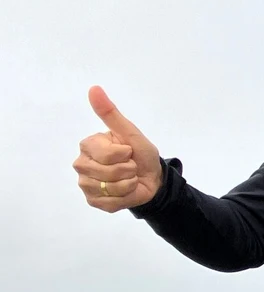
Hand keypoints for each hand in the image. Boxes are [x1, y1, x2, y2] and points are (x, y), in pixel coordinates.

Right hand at [74, 86, 163, 211]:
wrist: (153, 179)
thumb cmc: (141, 154)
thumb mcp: (130, 133)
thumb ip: (111, 113)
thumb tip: (94, 88)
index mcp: (88, 145)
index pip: (106, 154)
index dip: (125, 154)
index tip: (128, 152)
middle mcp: (81, 164)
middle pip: (107, 172)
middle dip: (128, 170)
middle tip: (130, 167)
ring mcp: (85, 184)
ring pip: (109, 188)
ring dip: (128, 184)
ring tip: (128, 179)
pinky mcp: (93, 200)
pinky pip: (110, 202)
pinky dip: (125, 197)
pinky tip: (125, 191)